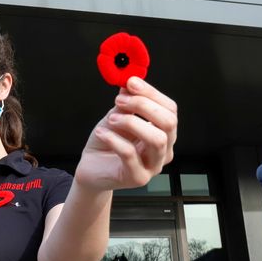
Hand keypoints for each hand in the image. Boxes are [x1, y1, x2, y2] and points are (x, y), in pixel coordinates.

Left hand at [74, 77, 176, 191]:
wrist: (92, 168)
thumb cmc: (107, 143)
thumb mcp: (116, 116)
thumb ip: (126, 103)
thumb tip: (130, 83)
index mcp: (163, 133)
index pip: (169, 109)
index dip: (152, 93)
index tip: (131, 82)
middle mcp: (164, 150)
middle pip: (169, 123)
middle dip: (144, 105)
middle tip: (119, 100)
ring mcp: (153, 166)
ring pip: (157, 139)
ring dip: (131, 122)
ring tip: (112, 119)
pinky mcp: (138, 178)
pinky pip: (130, 154)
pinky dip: (114, 139)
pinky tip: (101, 132)